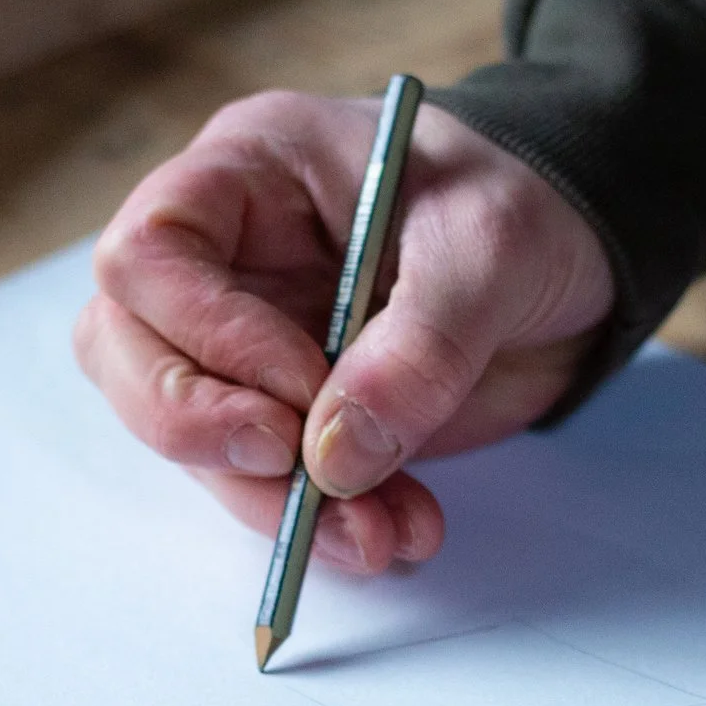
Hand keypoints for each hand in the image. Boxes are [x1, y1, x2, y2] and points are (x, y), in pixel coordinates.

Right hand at [74, 90, 614, 571]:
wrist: (577, 253)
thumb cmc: (523, 201)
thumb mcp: (491, 248)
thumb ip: (419, 348)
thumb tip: (334, 458)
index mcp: (248, 170)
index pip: (149, 253)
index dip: (205, 333)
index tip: (299, 388)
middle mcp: (224, 257)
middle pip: (128, 352)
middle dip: (201, 431)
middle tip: (296, 475)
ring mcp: (247, 338)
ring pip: (194, 437)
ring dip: (275, 502)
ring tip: (380, 534)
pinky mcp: (289, 411)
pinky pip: (268, 481)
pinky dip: (324, 523)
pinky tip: (397, 532)